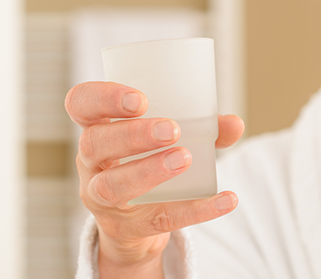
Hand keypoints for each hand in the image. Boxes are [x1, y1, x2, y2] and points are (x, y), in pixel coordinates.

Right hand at [66, 81, 245, 276]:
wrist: (138, 222)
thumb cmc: (150, 161)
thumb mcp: (168, 140)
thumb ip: (204, 127)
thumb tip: (235, 123)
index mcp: (99, 128)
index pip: (81, 104)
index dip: (102, 98)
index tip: (140, 99)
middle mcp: (93, 162)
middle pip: (95, 143)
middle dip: (132, 134)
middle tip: (171, 129)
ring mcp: (105, 198)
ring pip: (113, 185)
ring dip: (149, 170)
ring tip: (184, 158)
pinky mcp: (131, 226)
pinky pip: (162, 218)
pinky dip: (197, 209)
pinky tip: (226, 200)